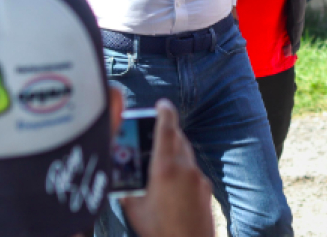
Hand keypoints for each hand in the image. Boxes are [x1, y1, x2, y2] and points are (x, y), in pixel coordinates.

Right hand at [121, 100, 213, 236]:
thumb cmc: (160, 231)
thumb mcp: (135, 209)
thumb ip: (128, 188)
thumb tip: (121, 176)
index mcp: (165, 168)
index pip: (167, 128)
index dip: (164, 111)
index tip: (161, 103)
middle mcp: (186, 168)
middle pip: (178, 138)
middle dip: (166, 133)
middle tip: (152, 135)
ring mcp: (199, 178)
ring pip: (187, 154)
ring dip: (175, 151)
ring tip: (158, 161)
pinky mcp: (206, 189)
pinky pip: (192, 170)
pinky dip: (182, 169)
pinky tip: (171, 185)